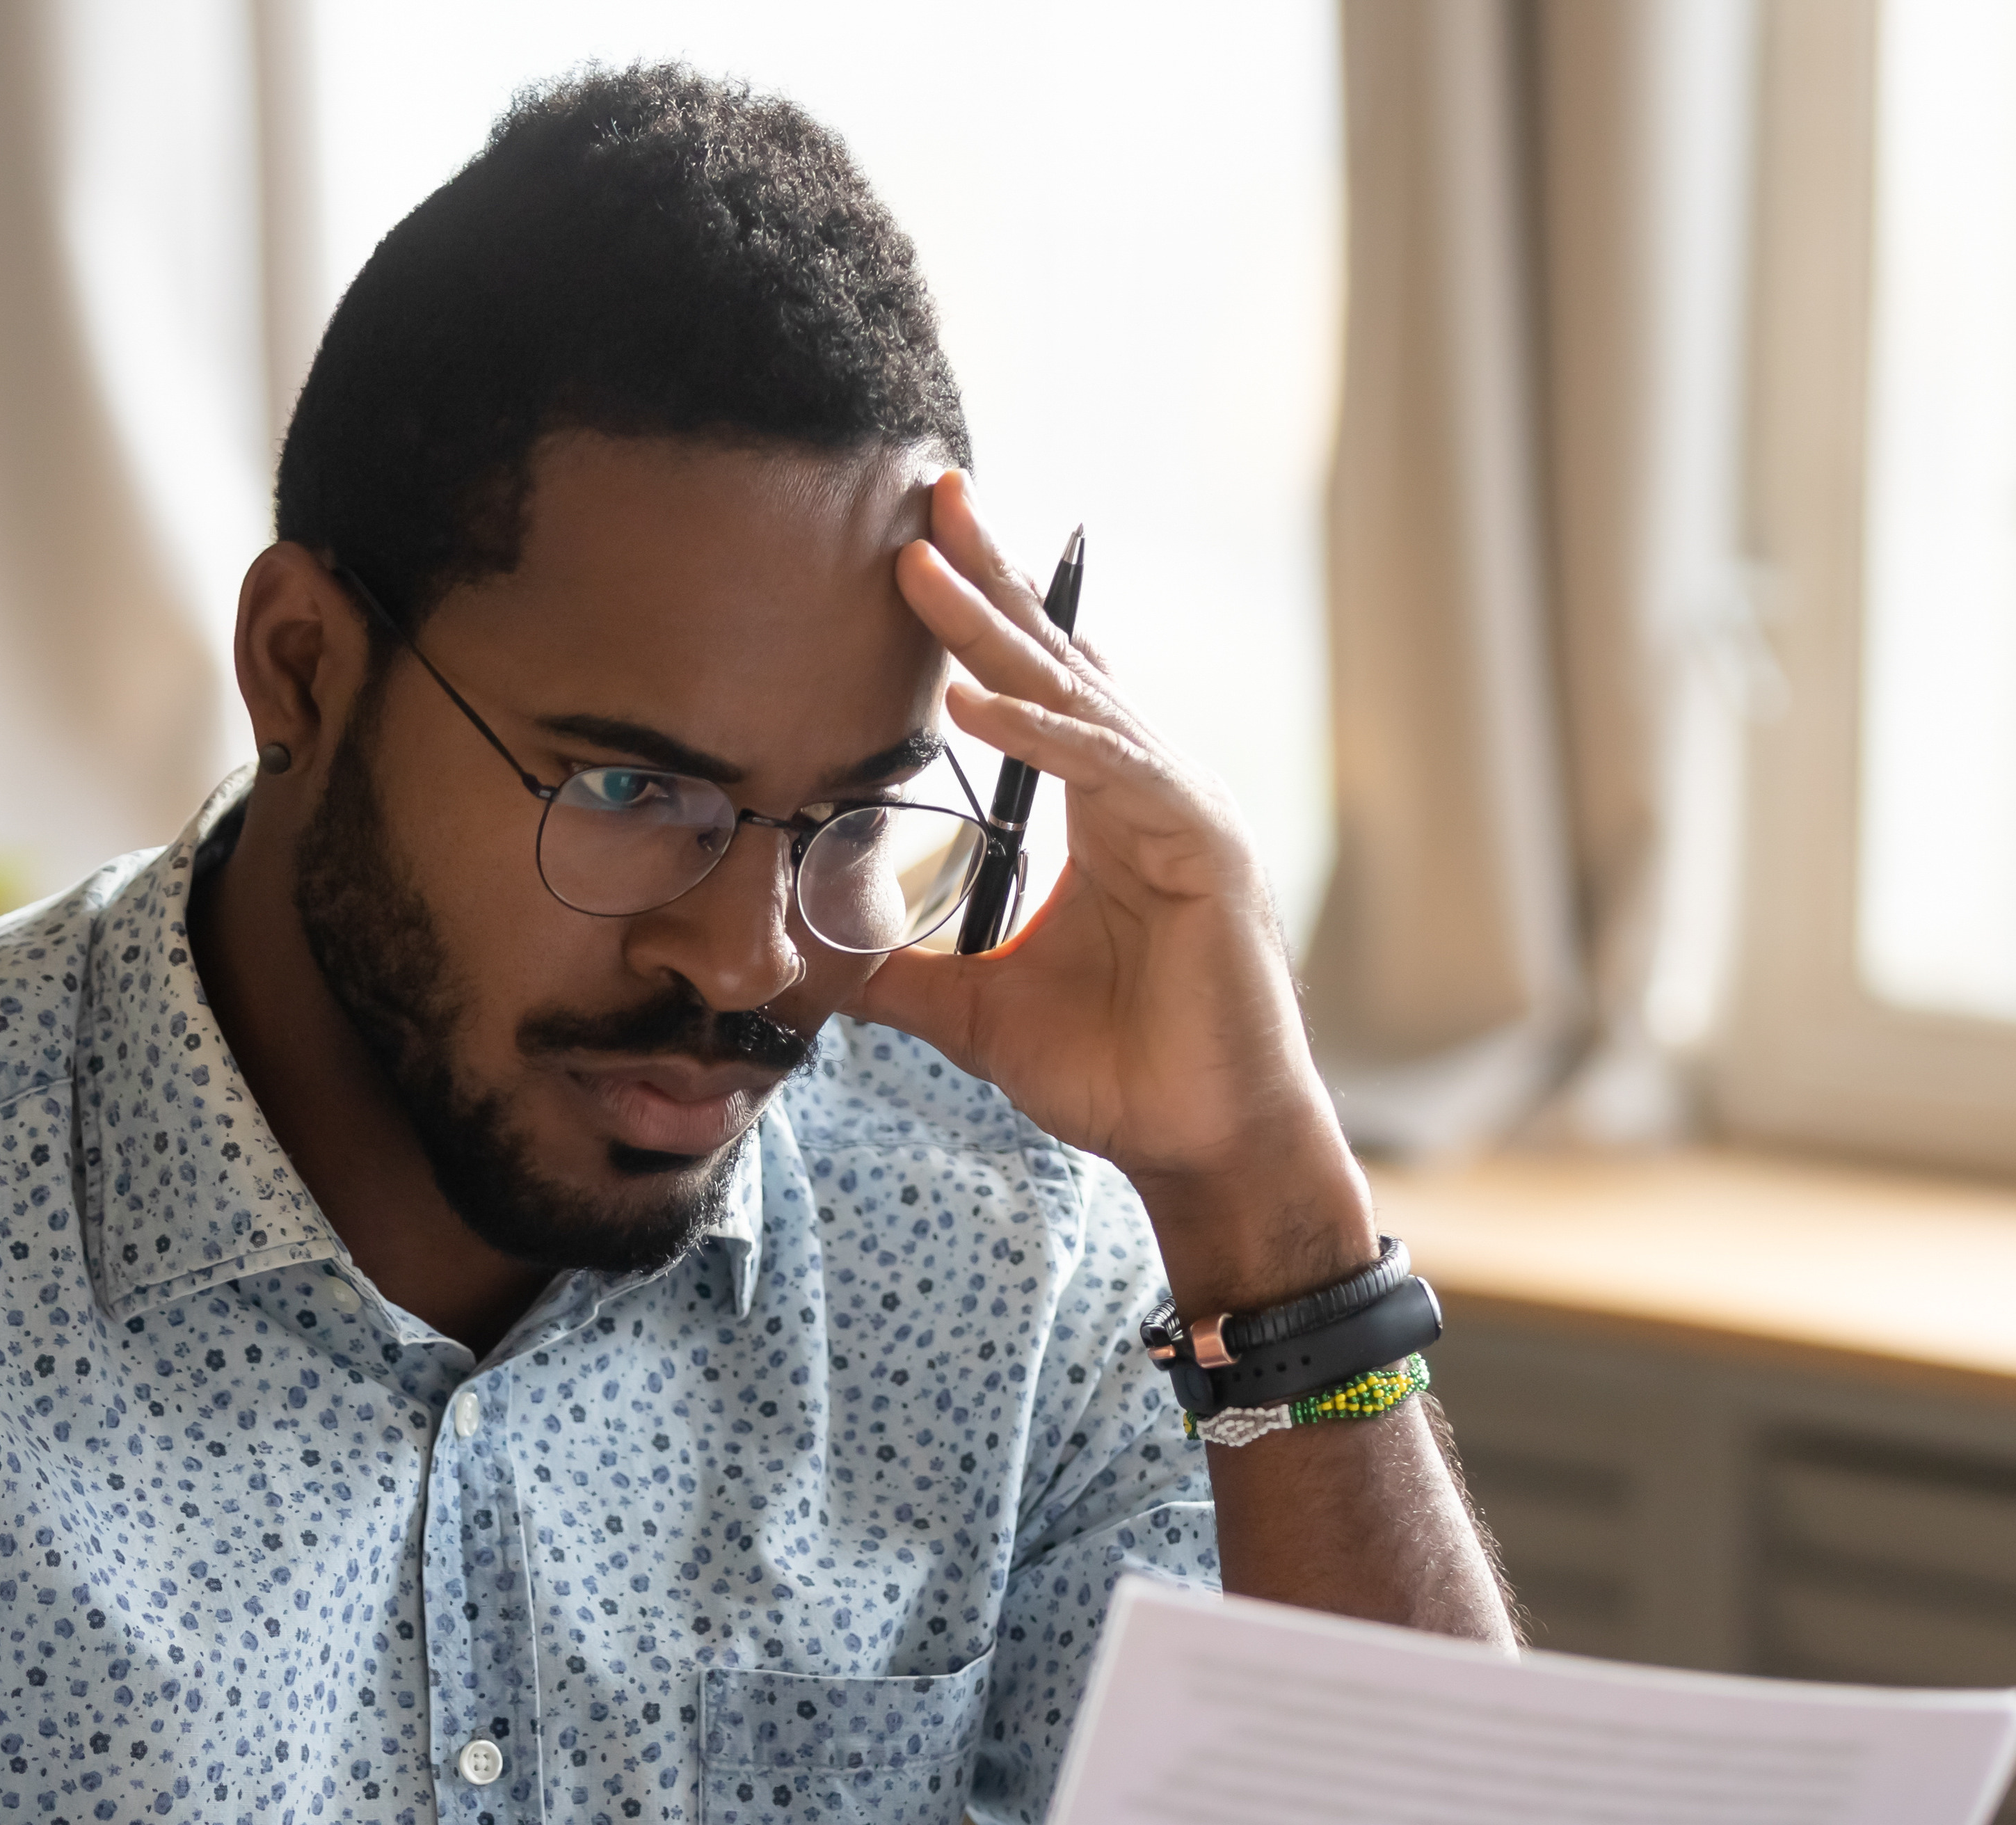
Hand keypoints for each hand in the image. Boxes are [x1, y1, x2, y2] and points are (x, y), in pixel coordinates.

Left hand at [855, 473, 1374, 1311]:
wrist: (1197, 1144)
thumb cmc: (1114, 1076)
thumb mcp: (974, 1013)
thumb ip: (901, 975)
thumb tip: (811, 964)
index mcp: (1102, 815)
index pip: (1030, 693)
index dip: (977, 620)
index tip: (912, 549)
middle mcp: (1146, 793)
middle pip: (1057, 662)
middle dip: (990, 577)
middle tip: (929, 489)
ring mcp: (1181, 811)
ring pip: (1077, 700)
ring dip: (994, 635)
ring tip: (920, 568)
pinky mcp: (1204, 848)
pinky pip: (1111, 771)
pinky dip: (1042, 735)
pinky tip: (972, 703)